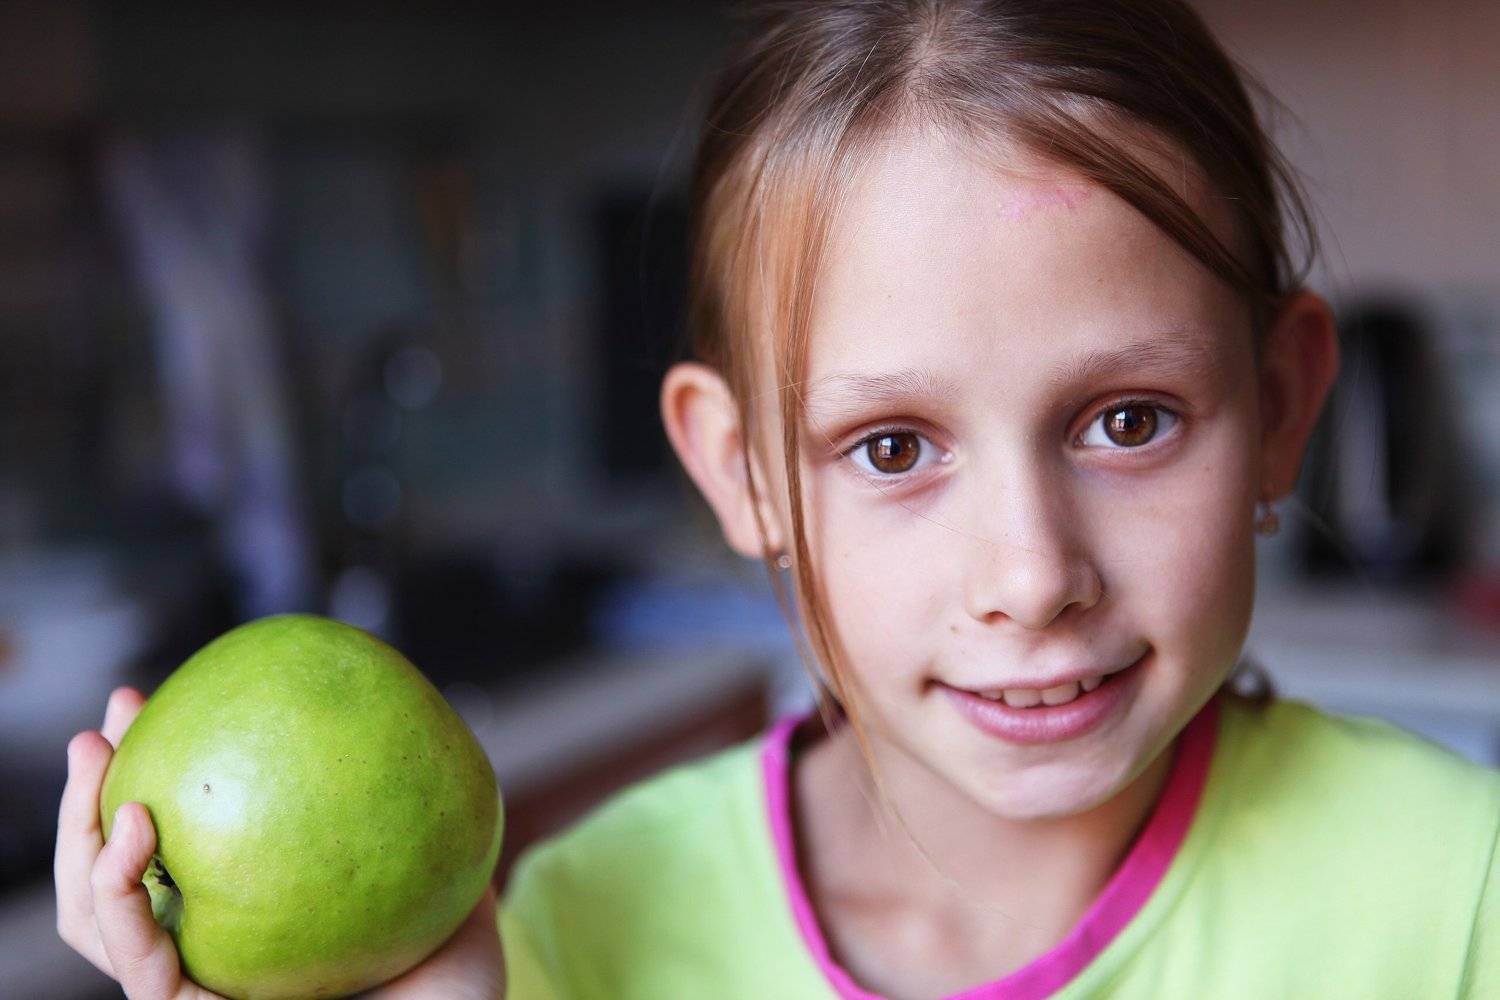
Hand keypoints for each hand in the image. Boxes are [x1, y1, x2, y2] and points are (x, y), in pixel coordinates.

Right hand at [55, 686, 507, 999]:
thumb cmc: (452, 975)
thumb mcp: (443, 881)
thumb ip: (427, 822)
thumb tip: (426, 736)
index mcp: (247, 928)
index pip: (173, 851)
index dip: (149, 781)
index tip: (148, 703)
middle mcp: (212, 961)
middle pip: (117, 882)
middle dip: (91, 798)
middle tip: (107, 721)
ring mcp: (201, 994)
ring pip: (101, 924)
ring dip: (83, 840)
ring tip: (105, 762)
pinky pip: (142, 969)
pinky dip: (118, 896)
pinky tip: (136, 826)